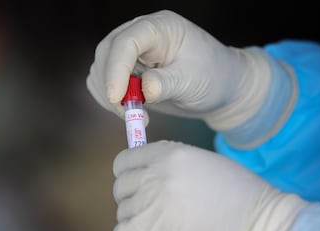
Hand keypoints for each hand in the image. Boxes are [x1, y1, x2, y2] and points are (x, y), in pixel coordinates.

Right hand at [86, 10, 271, 129]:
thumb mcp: (193, 80)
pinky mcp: (128, 72)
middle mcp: (141, 36)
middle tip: (129, 113)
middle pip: (107, 53)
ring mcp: (132, 54)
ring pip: (101, 69)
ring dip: (110, 95)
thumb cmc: (213, 76)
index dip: (116, 69)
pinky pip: (104, 83)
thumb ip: (167, 83)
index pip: (127, 41)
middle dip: (111, 84)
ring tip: (138, 114)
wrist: (219, 87)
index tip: (116, 98)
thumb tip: (144, 90)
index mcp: (159, 28)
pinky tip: (130, 110)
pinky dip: (110, 100)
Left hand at [112, 141, 319, 230]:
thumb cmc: (239, 194)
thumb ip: (169, 163)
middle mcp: (153, 176)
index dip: (130, 173)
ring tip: (163, 223)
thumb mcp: (202, 163)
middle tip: (154, 206)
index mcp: (167, 154)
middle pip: (120, 187)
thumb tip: (144, 173)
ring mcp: (148, 205)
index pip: (124, 161)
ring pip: (122, 211)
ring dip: (137, 218)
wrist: (261, 228)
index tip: (138, 183)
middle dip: (133, 196)